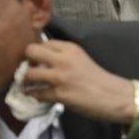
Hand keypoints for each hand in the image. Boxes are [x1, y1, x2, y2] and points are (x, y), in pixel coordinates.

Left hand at [22, 40, 138, 126]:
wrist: (113, 95)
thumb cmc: (97, 78)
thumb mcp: (81, 59)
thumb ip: (63, 56)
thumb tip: (41, 60)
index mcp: (71, 48)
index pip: (43, 42)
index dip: (36, 52)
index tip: (35, 60)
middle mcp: (64, 59)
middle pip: (31, 51)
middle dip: (26, 61)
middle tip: (29, 70)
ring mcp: (61, 77)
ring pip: (29, 74)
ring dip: (25, 81)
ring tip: (28, 85)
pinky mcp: (60, 94)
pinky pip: (36, 94)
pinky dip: (34, 96)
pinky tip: (37, 96)